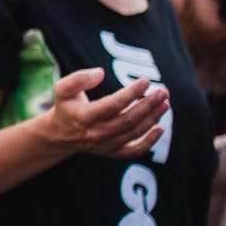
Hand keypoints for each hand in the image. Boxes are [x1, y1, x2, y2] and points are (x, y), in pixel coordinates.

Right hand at [40, 67, 169, 157]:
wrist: (60, 135)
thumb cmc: (66, 107)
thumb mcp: (63, 89)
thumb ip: (79, 78)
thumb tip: (100, 73)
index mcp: (84, 116)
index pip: (113, 105)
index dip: (131, 93)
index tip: (145, 81)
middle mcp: (96, 133)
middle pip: (128, 119)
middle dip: (148, 104)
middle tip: (162, 91)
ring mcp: (105, 145)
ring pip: (134, 132)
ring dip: (152, 118)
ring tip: (165, 103)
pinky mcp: (112, 152)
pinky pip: (134, 151)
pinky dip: (149, 142)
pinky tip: (160, 128)